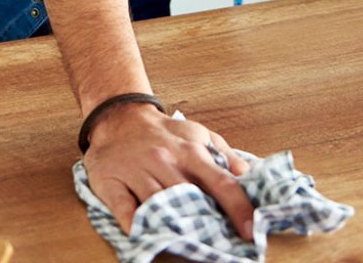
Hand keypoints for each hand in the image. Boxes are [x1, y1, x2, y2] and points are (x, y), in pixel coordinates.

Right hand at [83, 100, 252, 238]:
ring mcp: (137, 171)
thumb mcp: (199, 135)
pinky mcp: (111, 181)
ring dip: (174, 226)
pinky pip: (123, 207)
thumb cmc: (165, 133)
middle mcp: (165, 160)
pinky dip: (134, 223)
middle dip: (207, 223)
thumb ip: (226, 156)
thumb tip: (251, 178)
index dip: (239, 209)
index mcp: (191, 151)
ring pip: (158, 203)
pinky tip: (143, 234)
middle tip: (221, 245)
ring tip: (189, 246)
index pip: (221, 183)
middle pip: (190, 197)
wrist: (120, 117)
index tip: (251, 232)